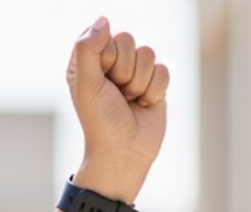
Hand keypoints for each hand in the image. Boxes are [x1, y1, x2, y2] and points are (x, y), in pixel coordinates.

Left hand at [64, 16, 169, 201]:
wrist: (124, 152)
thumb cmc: (100, 121)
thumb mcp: (87, 84)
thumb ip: (89, 48)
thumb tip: (103, 19)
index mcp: (88, 62)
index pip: (104, 34)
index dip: (106, 55)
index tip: (101, 77)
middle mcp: (111, 64)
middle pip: (128, 39)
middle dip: (124, 69)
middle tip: (116, 92)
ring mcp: (134, 74)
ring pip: (148, 53)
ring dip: (139, 82)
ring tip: (129, 100)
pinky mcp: (155, 84)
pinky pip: (163, 70)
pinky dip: (154, 90)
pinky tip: (144, 105)